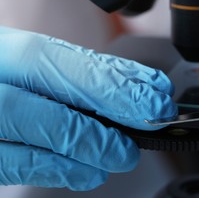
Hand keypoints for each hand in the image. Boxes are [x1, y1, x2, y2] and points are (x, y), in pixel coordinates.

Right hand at [0, 26, 176, 189]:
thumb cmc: (2, 86)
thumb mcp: (26, 72)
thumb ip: (69, 78)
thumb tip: (132, 88)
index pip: (54, 54)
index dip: (108, 75)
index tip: (154, 91)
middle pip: (42, 80)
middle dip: (107, 98)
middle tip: (151, 119)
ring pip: (26, 121)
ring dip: (87, 140)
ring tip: (124, 152)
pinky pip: (7, 163)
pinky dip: (55, 168)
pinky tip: (88, 173)